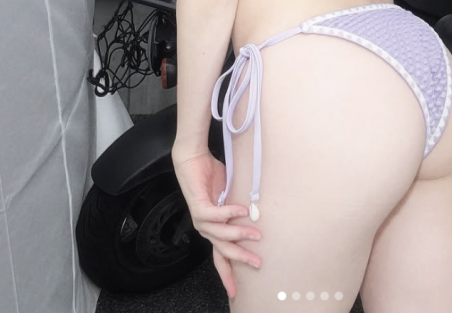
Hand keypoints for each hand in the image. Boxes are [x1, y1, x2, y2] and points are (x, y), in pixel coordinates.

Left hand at [172, 149, 262, 298]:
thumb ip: (238, 209)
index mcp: (213, 228)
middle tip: (257, 263)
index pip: (220, 256)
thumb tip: (256, 216)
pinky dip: (230, 214)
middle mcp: (206, 228)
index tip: (235, 291)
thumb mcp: (230, 196)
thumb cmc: (211, 175)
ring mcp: (201, 219)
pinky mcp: (199, 207)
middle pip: (223, 251)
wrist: (193, 159)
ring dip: (240, 235)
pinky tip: (242, 211)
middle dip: (241, 259)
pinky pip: (216, 215)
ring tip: (256, 234)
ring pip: (221, 235)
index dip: (228, 274)